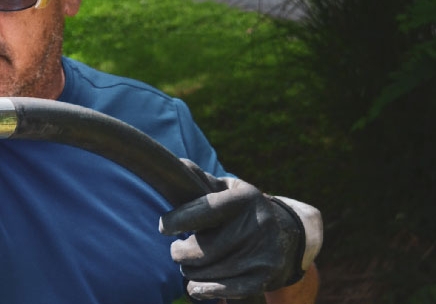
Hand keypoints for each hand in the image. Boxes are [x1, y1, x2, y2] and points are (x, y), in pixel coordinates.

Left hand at [159, 159, 304, 299]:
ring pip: (208, 271)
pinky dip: (203, 289)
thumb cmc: (245, 209)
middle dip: (180, 252)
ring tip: (188, 264)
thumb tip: (178, 166)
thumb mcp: (229, 189)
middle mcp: (257, 225)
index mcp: (245, 198)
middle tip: (176, 250)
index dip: (180, 219)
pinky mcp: (265, 277)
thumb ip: (202, 181)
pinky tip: (194, 286)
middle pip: (203, 249)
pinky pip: (225, 289)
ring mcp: (263, 253)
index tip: (163, 226)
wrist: (292, 234)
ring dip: (190, 271)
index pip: (207, 209)